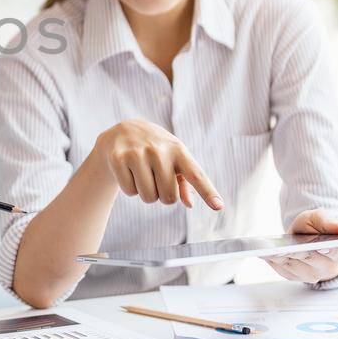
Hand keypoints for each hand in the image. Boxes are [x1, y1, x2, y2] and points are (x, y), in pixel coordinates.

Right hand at [94, 121, 224, 209]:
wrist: (123, 132)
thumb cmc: (156, 150)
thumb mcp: (174, 160)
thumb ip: (186, 182)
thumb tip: (190, 203)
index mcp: (178, 150)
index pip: (195, 175)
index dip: (207, 192)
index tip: (219, 206)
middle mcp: (159, 150)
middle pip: (168, 198)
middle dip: (162, 196)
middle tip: (156, 180)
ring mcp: (137, 153)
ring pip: (148, 197)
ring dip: (145, 193)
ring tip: (142, 174)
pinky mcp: (118, 158)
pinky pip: (130, 192)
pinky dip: (129, 188)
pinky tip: (128, 171)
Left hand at [265, 210, 337, 283]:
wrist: (311, 239)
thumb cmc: (318, 228)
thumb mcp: (323, 218)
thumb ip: (331, 223)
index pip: (337, 251)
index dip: (330, 250)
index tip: (323, 247)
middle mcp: (327, 267)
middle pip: (310, 260)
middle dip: (298, 253)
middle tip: (285, 248)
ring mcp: (311, 274)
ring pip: (295, 267)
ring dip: (281, 258)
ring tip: (268, 250)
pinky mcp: (295, 276)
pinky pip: (283, 270)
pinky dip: (273, 261)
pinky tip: (264, 253)